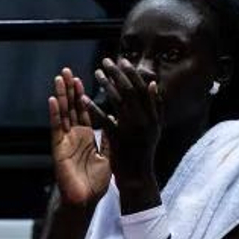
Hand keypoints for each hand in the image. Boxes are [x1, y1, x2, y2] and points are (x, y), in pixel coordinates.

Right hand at [48, 67, 112, 207]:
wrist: (85, 200)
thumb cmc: (95, 182)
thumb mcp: (108, 157)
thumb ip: (109, 139)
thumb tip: (115, 121)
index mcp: (87, 137)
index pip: (84, 111)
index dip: (83, 95)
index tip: (82, 79)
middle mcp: (74, 135)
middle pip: (72, 107)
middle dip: (70, 89)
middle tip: (67, 71)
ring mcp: (65, 139)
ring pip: (63, 113)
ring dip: (61, 95)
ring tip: (60, 78)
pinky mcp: (59, 147)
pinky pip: (57, 127)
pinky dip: (55, 113)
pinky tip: (54, 100)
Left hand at [96, 57, 162, 188]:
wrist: (138, 178)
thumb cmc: (143, 150)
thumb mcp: (154, 127)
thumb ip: (154, 106)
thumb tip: (154, 83)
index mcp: (154, 117)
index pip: (143, 89)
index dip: (132, 73)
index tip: (122, 60)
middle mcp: (145, 121)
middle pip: (130, 91)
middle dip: (118, 74)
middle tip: (106, 61)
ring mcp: (132, 130)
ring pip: (118, 102)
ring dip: (106, 85)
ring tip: (96, 73)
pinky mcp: (118, 139)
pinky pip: (104, 120)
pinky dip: (93, 108)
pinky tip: (83, 97)